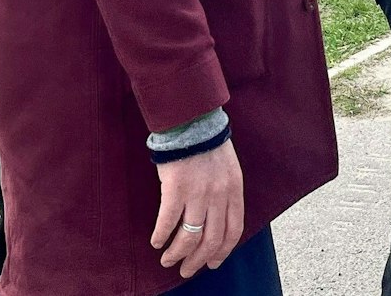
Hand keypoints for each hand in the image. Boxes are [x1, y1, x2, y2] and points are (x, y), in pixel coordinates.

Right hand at [150, 139, 244, 277]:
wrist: (191, 120)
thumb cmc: (207, 144)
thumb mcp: (228, 169)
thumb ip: (226, 194)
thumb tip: (217, 220)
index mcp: (234, 190)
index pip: (233, 230)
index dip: (223, 251)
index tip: (212, 263)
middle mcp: (218, 195)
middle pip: (211, 240)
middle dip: (198, 260)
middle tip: (187, 270)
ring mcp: (198, 193)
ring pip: (190, 236)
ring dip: (178, 253)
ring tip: (168, 260)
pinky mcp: (176, 189)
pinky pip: (168, 221)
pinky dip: (162, 235)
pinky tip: (156, 242)